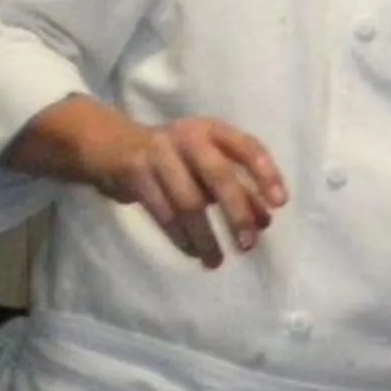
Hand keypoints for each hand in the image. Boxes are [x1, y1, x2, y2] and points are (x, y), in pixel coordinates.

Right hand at [15, 98, 288, 268]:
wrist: (110, 145)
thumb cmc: (172, 159)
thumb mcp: (204, 164)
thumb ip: (235, 186)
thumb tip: (264, 220)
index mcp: (212, 130)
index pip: (247, 147)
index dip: (265, 173)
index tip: (279, 204)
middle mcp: (188, 136)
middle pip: (219, 176)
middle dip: (237, 212)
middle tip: (248, 244)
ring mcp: (159, 152)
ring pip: (189, 201)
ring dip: (205, 236)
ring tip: (216, 260)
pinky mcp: (134, 172)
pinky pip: (163, 211)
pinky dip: (180, 236)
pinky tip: (192, 252)